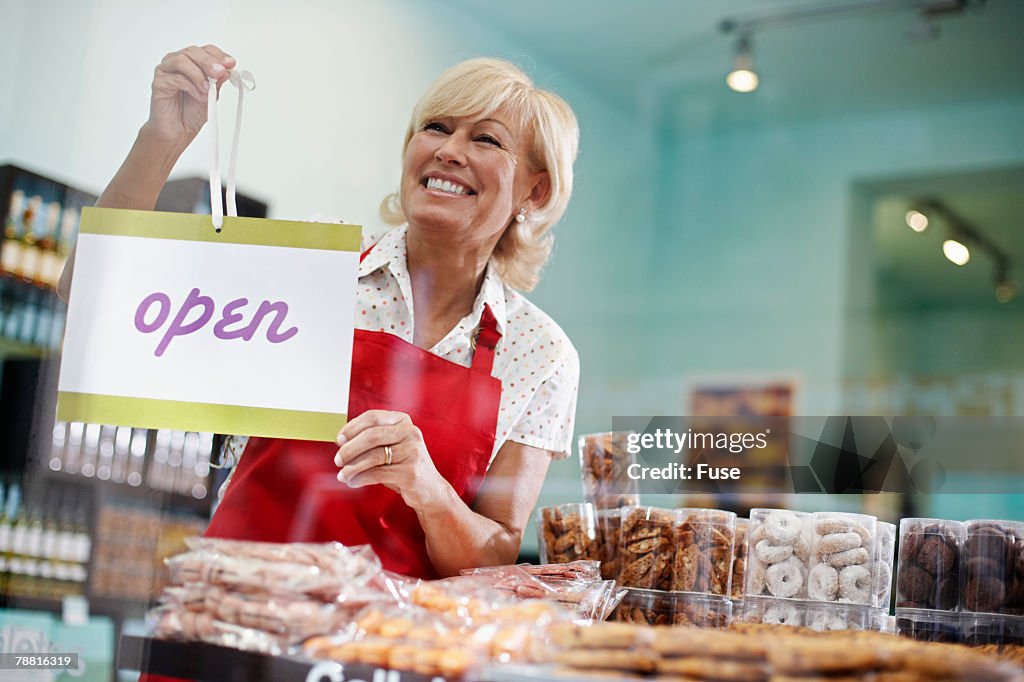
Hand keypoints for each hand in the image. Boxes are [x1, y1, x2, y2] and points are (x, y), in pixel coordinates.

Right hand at [143, 45, 235, 144]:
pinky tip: (199, 96)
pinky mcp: (159, 82)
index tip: (231, 64)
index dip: (218, 55)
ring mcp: (166, 71)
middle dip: (209, 61)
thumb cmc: (192, 112)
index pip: (205, 50)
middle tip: (219, 72)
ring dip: (198, 74)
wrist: (178, 131)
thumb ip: (218, 81)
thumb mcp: (213, 95)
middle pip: (192, 51)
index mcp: (192, 63)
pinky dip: (191, 86)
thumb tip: (227, 70)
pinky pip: (175, 78)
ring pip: (182, 60)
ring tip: (208, 90)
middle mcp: (177, 63)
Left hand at [334, 410, 449, 509]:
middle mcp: (410, 433)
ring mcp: (413, 452)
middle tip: (337, 460)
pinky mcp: (411, 472)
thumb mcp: (391, 446)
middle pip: (371, 436)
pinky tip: (353, 482)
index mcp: (403, 421)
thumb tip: (341, 440)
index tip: (339, 440)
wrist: (430, 490)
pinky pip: (378, 474)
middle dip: (349, 449)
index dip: (351, 428)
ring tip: (343, 475)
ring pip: (373, 456)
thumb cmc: (404, 466)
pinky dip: (360, 478)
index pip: (372, 417)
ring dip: (352, 467)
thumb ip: (371, 439)